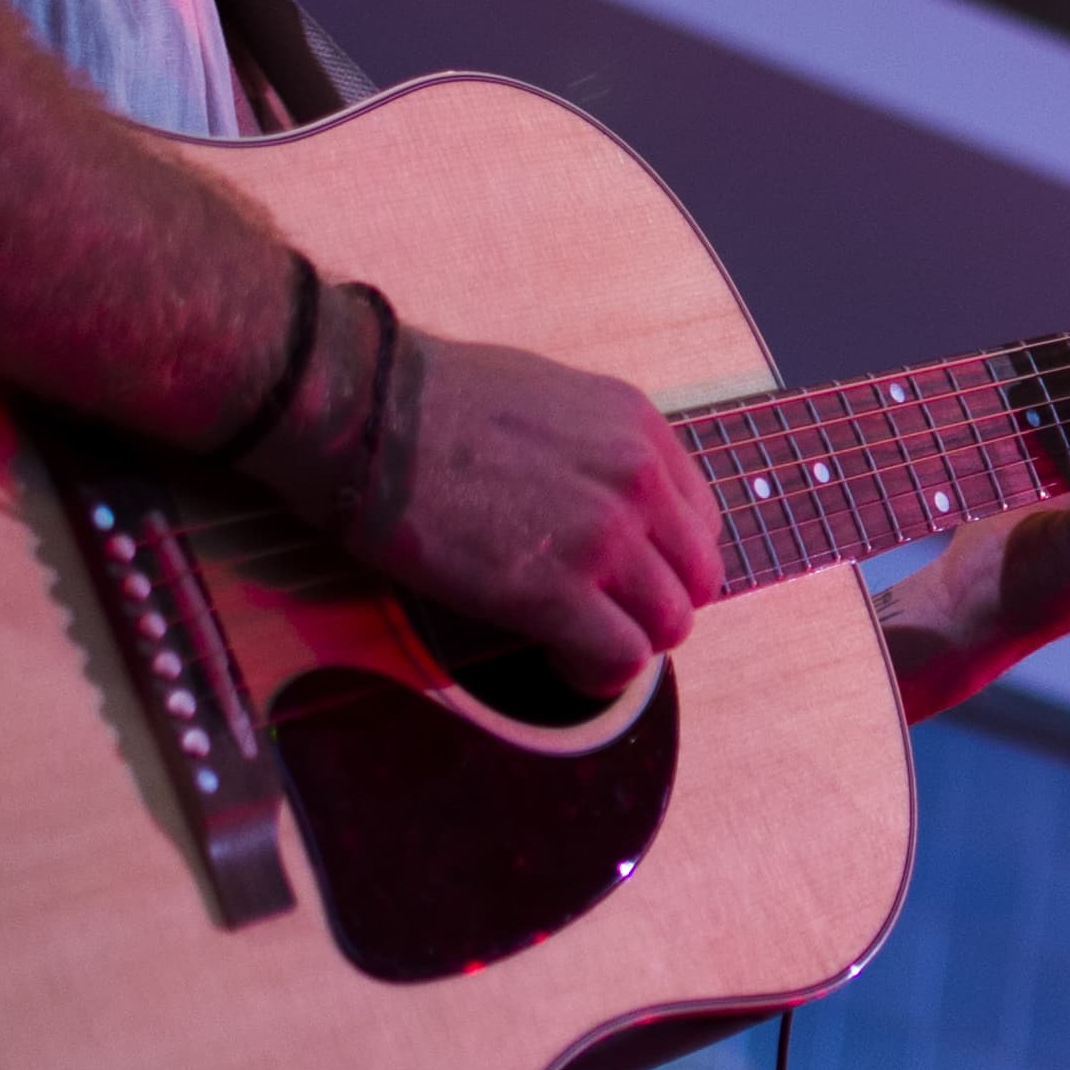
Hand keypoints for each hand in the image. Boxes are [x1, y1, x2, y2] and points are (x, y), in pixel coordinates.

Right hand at [355, 332, 718, 689]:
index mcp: (638, 429)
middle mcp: (636, 479)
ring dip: (626, 642)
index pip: (701, 522)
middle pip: (695, 580)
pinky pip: (620, 658)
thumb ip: (596, 448)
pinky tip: (557, 657)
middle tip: (598, 614)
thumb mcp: (551, 396)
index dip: (664, 561)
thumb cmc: (434, 399)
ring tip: (574, 640)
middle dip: (653, 607)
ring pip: (668, 625)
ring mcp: (602, 535)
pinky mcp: (553, 589)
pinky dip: (595, 672)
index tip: (622, 575)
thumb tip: (604, 498)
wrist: (369, 412)